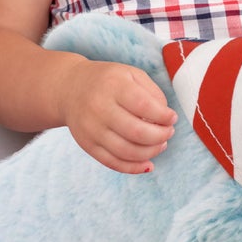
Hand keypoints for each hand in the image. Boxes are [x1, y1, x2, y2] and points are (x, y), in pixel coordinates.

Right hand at [59, 58, 177, 174]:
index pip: (143, 105)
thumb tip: (166, 119)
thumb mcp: (130, 74)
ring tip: (161, 144)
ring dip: (151, 152)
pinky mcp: (87, 145)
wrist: (69, 88)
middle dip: (160, 136)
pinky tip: (148, 163)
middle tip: (169, 132)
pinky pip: (113, 163)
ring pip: (126, 151)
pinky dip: (134, 168)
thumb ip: (152, 92)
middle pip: (136, 131)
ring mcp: (91, 128)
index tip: (172, 117)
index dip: (163, 116)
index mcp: (113, 85)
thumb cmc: (108, 81)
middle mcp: (99, 107)